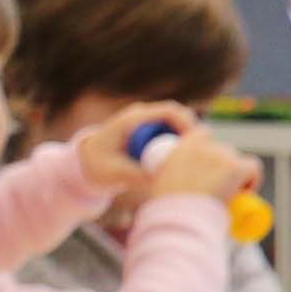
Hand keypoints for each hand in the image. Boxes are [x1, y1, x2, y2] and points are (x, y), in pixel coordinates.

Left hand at [71, 104, 196, 198]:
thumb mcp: (116, 173)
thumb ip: (139, 175)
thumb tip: (165, 180)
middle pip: (179, 116)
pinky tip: (185, 162)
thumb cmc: (98, 166)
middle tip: (203, 154)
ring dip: (189, 140)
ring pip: (179, 125)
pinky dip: (182, 144)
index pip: (169, 111)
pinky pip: (174, 133)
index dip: (188, 124)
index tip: (197, 142)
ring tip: (195, 161)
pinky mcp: (152, 131)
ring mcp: (148, 123)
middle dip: (193, 133)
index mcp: (132, 120)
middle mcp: (142, 116)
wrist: (86, 162)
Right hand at [140, 130, 252, 208]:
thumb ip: (168, 175)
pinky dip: (253, 179)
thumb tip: (175, 182)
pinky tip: (246, 193)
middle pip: (221, 150)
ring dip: (235, 174)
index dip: (207, 149)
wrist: (179, 220)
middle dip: (221, 166)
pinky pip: (253, 167)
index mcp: (181, 148)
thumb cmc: (166, 210)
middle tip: (216, 189)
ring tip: (228, 195)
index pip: (200, 134)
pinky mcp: (236, 167)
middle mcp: (202, 147)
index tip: (206, 167)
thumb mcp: (159, 184)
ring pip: (236, 160)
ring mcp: (220, 156)